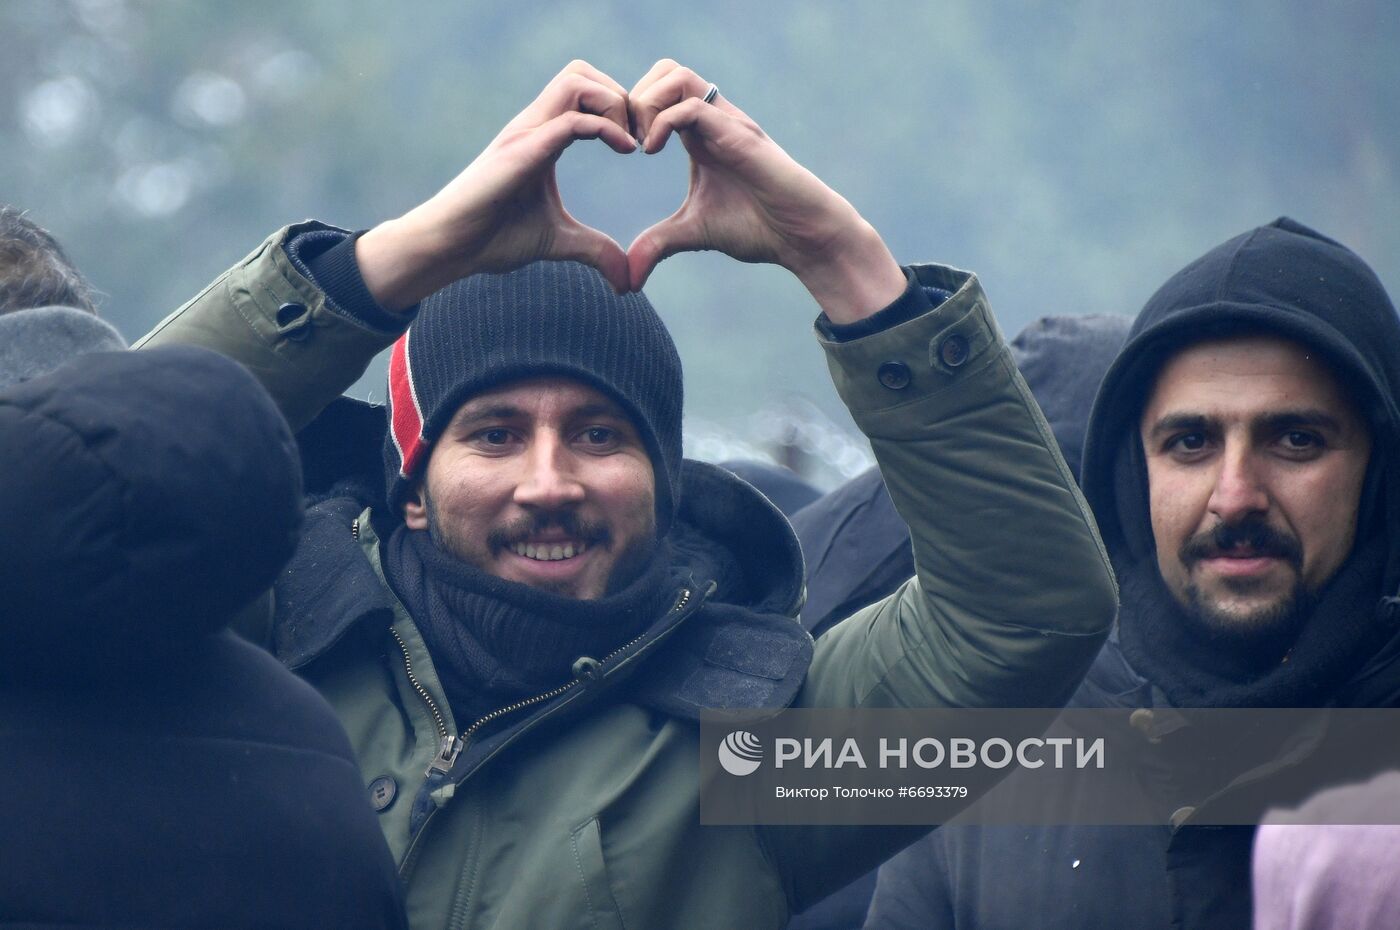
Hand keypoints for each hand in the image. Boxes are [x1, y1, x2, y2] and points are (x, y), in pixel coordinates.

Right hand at [357, 61, 635, 310]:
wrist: (450, 247)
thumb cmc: (492, 238)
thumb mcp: (557, 242)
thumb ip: (593, 249)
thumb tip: (626, 279)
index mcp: (542, 137)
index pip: (584, 90)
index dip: (619, 108)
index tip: (639, 146)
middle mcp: (533, 125)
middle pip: (581, 71)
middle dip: (619, 96)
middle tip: (638, 138)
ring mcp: (526, 133)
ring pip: (577, 80)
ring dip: (613, 103)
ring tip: (630, 142)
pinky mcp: (522, 151)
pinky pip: (571, 120)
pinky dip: (606, 127)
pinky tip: (625, 152)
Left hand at [626, 60, 905, 322]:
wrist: (802, 237)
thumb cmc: (758, 228)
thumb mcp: (694, 234)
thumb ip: (659, 245)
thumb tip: (628, 278)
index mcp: (700, 134)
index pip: (658, 91)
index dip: (632, 113)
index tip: (623, 150)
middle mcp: (714, 119)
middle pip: (665, 70)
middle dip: (635, 99)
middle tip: (629, 141)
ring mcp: (727, 123)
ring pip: (675, 76)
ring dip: (646, 104)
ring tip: (643, 145)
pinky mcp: (738, 135)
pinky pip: (690, 107)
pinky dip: (662, 123)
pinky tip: (652, 153)